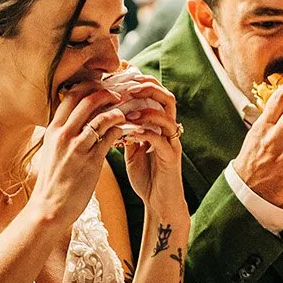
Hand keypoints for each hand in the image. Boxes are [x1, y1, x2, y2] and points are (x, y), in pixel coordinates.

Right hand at [31, 86, 125, 229]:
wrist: (49, 208)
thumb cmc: (53, 181)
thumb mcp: (51, 151)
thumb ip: (62, 133)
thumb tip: (74, 119)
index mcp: (53, 129)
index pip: (71, 95)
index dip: (89, 86)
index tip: (101, 86)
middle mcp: (63, 134)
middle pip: (87, 99)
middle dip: (106, 93)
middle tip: (119, 94)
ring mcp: (77, 147)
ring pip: (102, 117)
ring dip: (117, 111)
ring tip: (125, 113)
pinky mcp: (91, 161)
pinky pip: (110, 137)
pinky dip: (119, 130)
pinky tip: (123, 131)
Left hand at [118, 79, 185, 210]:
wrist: (159, 204)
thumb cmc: (147, 177)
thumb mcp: (132, 151)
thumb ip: (127, 133)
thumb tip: (110, 117)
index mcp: (160, 126)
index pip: (156, 95)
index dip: (142, 83)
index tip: (123, 79)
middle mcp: (169, 131)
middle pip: (167, 98)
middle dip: (149, 88)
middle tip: (130, 87)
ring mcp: (172, 143)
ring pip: (167, 116)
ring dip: (147, 110)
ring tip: (129, 109)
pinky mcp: (171, 157)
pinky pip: (161, 138)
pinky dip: (146, 131)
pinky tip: (131, 131)